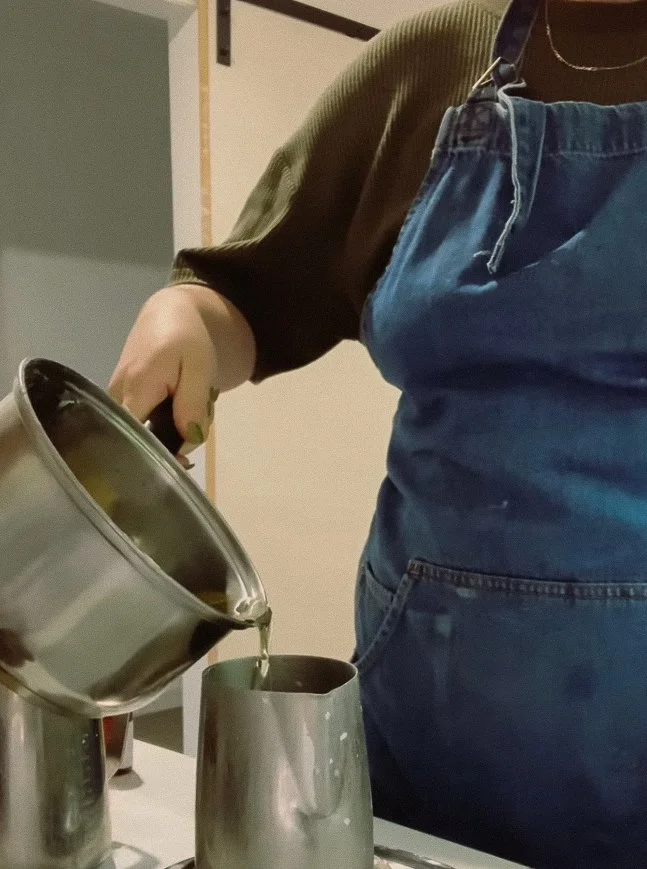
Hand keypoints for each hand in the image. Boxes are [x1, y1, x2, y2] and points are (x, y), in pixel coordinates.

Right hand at [109, 284, 255, 452]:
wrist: (170, 314)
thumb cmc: (187, 338)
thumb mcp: (199, 368)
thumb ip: (192, 405)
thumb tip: (186, 441)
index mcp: (136, 388)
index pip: (135, 438)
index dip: (156, 454)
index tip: (179, 461)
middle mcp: (117, 396)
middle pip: (140, 438)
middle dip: (169, 441)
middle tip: (193, 425)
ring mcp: (115, 397)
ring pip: (142, 430)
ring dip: (168, 429)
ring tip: (187, 407)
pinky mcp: (119, 397)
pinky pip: (139, 421)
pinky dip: (161, 420)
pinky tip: (175, 406)